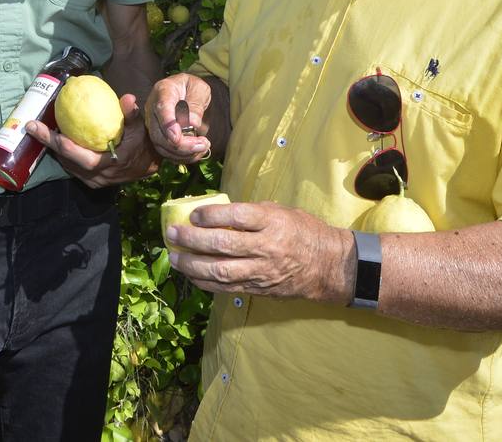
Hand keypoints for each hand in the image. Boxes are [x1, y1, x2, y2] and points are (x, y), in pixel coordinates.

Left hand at [26, 93, 158, 188]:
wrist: (149, 165)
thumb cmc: (143, 143)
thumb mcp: (140, 128)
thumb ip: (131, 115)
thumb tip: (127, 99)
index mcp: (108, 163)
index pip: (77, 155)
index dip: (56, 141)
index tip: (39, 126)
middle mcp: (98, 176)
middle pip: (66, 161)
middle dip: (47, 144)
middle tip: (32, 127)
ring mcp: (94, 181)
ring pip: (67, 166)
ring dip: (53, 150)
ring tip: (40, 132)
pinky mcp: (92, 182)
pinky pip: (72, 169)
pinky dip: (63, 155)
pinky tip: (56, 141)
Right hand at [144, 73, 212, 162]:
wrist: (188, 93)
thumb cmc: (193, 89)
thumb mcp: (200, 89)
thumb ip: (196, 104)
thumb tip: (191, 123)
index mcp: (163, 91)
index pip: (162, 108)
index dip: (168, 125)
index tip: (177, 139)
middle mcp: (153, 109)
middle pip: (159, 133)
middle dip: (181, 145)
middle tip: (202, 144)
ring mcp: (154, 125)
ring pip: (162, 146)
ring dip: (184, 153)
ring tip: (204, 146)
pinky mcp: (159, 137)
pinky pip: (167, 153)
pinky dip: (183, 157)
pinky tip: (198, 152)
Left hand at [166, 201, 354, 303]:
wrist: (329, 266)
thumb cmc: (303, 232)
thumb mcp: (281, 212)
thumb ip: (252, 213)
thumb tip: (217, 212)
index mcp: (273, 222)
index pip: (237, 216)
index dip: (211, 215)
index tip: (193, 214)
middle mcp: (266, 247)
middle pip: (222, 244)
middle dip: (192, 240)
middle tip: (172, 233)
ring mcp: (262, 271)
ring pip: (219, 270)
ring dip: (191, 264)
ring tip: (174, 256)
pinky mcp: (258, 288)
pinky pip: (225, 287)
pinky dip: (203, 282)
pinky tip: (190, 274)